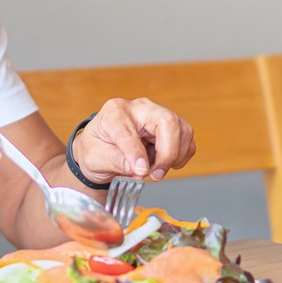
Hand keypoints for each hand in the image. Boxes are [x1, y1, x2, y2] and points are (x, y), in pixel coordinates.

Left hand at [71, 98, 195, 182]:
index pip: (129, 131)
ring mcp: (156, 115)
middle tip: (155, 174)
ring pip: (183, 130)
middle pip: (167, 122)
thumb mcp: (95, 159)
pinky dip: (180, 156)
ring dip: (175, 155)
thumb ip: (117, 162)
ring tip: (156, 170)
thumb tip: (142, 169)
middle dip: (167, 153)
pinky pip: (186, 139)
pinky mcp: (169, 126)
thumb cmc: (95, 149)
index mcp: (114, 112)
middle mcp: (138, 108)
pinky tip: (163, 164)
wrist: (100, 149)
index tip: (142, 171)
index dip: (137, 153)